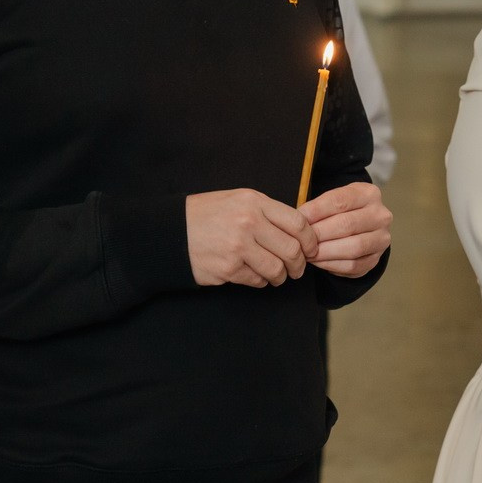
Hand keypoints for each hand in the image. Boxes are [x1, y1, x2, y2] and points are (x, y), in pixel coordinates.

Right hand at [188, 189, 317, 286]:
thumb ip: (267, 212)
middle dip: (299, 264)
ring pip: (276, 269)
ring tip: (277, 275)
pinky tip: (255, 275)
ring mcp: (238, 247)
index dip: (310, 240)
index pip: (298, 223)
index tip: (311, 249)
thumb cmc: (207, 215)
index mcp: (254, 202)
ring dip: (280, 276)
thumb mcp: (238, 200)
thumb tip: (299, 231)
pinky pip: (257, 280)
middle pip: (291, 249)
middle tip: (297, 269)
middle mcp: (248, 222)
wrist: (170, 232)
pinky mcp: (228, 268)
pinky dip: (261, 281)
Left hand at [299, 180, 392, 277]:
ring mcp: (381, 238)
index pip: (340, 201)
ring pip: (353, 247)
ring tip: (307, 252)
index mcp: (369, 194)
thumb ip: (318, 207)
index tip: (299, 219)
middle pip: (347, 225)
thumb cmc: (341, 211)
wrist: (360, 226)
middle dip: (319, 234)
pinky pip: (353, 265)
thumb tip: (299, 220)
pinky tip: (318, 262)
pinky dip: (332, 265)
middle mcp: (380, 215)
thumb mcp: (333, 200)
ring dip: (325, 252)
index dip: (316, 211)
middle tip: (300, 240)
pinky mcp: (376, 259)